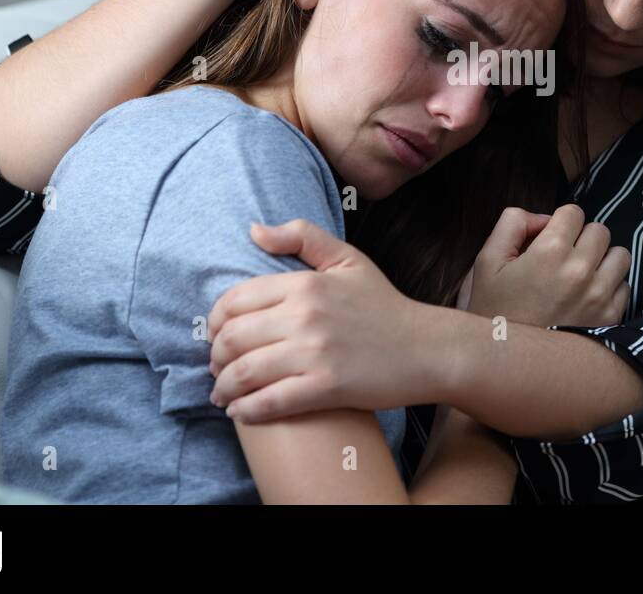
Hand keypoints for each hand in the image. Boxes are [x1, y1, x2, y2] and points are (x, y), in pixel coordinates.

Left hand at [207, 219, 433, 422]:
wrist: (427, 348)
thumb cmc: (385, 305)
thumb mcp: (348, 259)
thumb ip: (300, 236)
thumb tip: (254, 230)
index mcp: (305, 283)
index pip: (234, 301)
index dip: (214, 322)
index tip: (216, 336)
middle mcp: (305, 315)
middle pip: (232, 339)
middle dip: (215, 358)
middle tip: (218, 369)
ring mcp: (315, 353)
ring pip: (244, 373)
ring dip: (223, 388)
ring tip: (223, 394)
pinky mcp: (326, 387)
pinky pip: (269, 403)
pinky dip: (246, 411)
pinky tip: (241, 412)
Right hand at [468, 205, 630, 327]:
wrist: (506, 363)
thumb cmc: (494, 310)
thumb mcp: (487, 261)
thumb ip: (512, 224)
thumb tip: (544, 218)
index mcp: (549, 251)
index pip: (574, 212)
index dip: (560, 222)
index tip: (551, 238)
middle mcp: (579, 271)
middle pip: (600, 231)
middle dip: (582, 238)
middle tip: (564, 258)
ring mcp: (598, 296)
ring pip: (619, 256)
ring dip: (602, 260)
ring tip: (580, 275)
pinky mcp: (610, 318)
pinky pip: (624, 286)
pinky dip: (609, 287)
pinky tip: (586, 297)